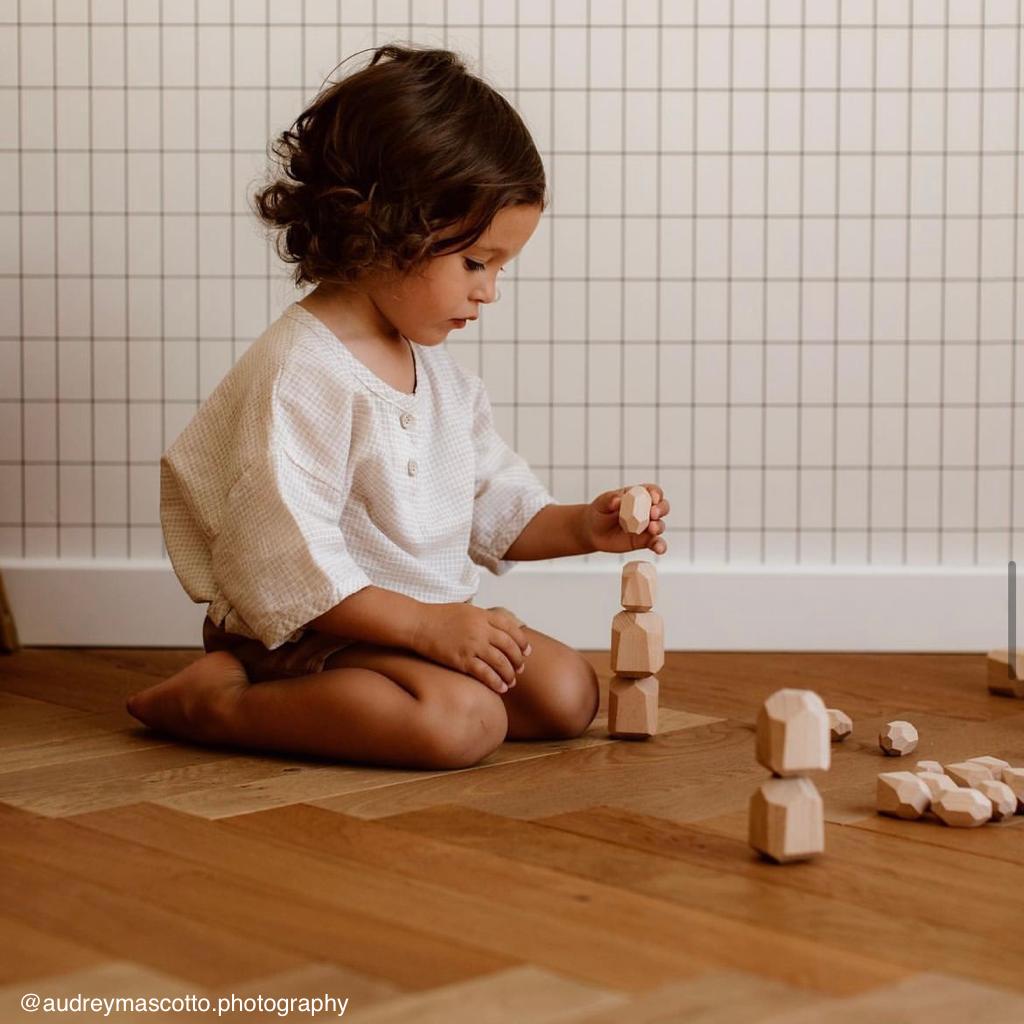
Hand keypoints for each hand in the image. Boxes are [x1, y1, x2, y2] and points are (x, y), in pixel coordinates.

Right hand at [410, 603, 531, 693]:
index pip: (511, 628)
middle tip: (520, 669)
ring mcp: (472, 644)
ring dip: (509, 674)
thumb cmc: (438, 617)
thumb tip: (495, 628)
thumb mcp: (465, 610)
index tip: (526, 651)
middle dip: (518, 660)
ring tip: (511, 682)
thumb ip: (482, 619)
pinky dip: (496, 682)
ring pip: (501, 662)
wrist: (417, 624)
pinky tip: (500, 688)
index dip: (522, 641)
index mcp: (483, 615)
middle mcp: (481, 629)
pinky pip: (485, 673)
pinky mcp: (462, 659)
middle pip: (509, 646)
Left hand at [581, 483, 670, 555]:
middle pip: (662, 507)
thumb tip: (618, 500)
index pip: (652, 491)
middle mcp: (646, 510)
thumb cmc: (600, 512)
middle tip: (653, 514)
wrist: (593, 531)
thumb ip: (610, 500)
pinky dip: (660, 546)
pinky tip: (659, 549)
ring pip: (660, 525)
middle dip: (660, 509)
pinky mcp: (644, 541)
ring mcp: (647, 526)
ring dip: (659, 526)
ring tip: (652, 529)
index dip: (655, 493)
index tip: (653, 498)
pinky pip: (656, 543)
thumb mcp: (602, 503)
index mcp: (638, 496)